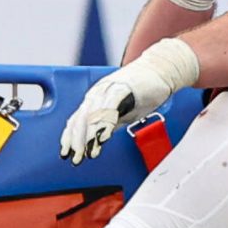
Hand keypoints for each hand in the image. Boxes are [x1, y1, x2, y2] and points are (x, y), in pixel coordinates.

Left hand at [61, 38, 199, 161]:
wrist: (161, 69)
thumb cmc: (142, 91)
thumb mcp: (122, 112)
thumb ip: (109, 124)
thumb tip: (97, 141)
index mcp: (95, 99)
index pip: (76, 120)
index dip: (69, 138)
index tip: (65, 154)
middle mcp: (97, 94)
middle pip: (80, 119)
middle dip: (76, 141)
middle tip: (75, 159)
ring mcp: (109, 90)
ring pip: (92, 115)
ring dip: (88, 135)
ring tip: (87, 152)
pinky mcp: (123, 88)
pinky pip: (110, 108)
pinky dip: (105, 124)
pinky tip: (102, 138)